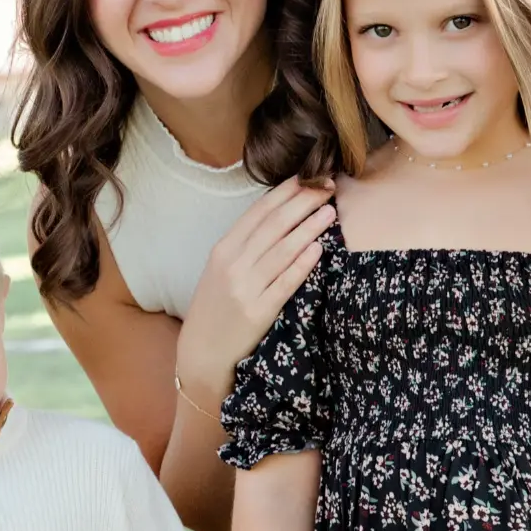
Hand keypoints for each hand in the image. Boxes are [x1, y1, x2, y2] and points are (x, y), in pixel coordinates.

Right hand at [175, 177, 335, 405]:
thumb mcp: (220, 271)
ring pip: (283, 249)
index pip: (259, 211)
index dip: (286, 191)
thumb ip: (245, 246)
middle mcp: (233, 265)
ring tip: (329, 211)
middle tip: (327, 186)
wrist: (201, 353)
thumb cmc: (215, 309)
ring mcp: (245, 288)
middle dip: (303, 201)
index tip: (309, 176)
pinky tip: (319, 249)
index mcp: (223, 249)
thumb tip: (281, 217)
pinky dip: (302, 264)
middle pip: (274, 224)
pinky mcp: (258, 312)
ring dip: (309, 227)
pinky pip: (285, 283)